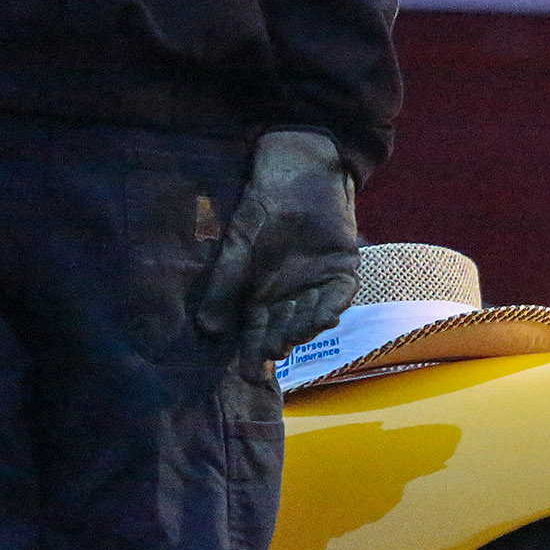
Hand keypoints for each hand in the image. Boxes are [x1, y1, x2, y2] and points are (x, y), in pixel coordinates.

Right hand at [198, 129, 359, 364]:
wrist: (296, 174)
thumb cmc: (263, 209)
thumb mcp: (238, 248)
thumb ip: (225, 288)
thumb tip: (207, 330)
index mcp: (261, 295)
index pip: (256, 331)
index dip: (252, 353)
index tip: (248, 374)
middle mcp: (290, 297)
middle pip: (284, 330)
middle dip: (277, 344)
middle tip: (271, 356)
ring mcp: (318, 286)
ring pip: (311, 317)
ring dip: (303, 330)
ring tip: (291, 340)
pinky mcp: (343, 272)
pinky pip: (340, 296)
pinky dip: (333, 307)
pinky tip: (325, 317)